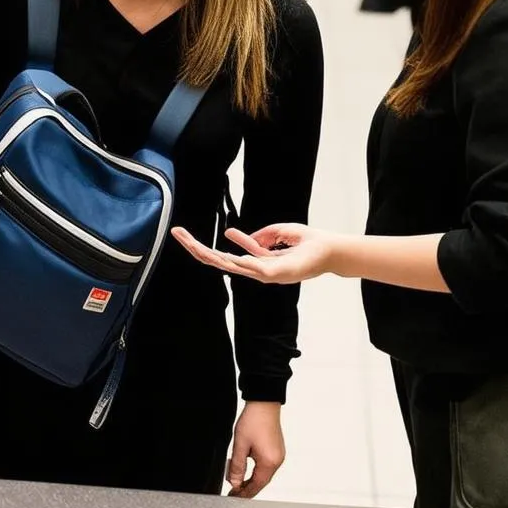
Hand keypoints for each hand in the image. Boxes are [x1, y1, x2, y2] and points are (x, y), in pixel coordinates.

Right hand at [172, 223, 337, 284]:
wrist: (331, 251)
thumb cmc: (309, 243)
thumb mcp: (279, 233)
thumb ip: (259, 236)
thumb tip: (238, 235)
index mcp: (256, 262)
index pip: (224, 255)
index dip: (203, 246)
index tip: (184, 234)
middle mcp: (256, 271)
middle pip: (219, 260)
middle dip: (196, 248)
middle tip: (176, 234)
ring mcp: (264, 274)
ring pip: (229, 265)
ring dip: (208, 253)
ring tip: (191, 242)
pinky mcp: (275, 274)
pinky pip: (251, 267)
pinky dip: (236, 260)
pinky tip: (222, 256)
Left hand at [227, 402, 285, 497]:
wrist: (263, 402)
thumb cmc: (253, 420)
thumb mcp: (240, 444)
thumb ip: (237, 465)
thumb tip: (234, 482)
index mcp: (269, 462)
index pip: (256, 485)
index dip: (244, 493)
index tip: (234, 497)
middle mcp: (277, 460)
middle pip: (261, 481)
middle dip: (246, 487)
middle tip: (233, 491)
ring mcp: (278, 455)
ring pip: (263, 473)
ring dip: (250, 477)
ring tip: (236, 478)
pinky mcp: (276, 449)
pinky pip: (266, 465)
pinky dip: (255, 469)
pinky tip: (245, 466)